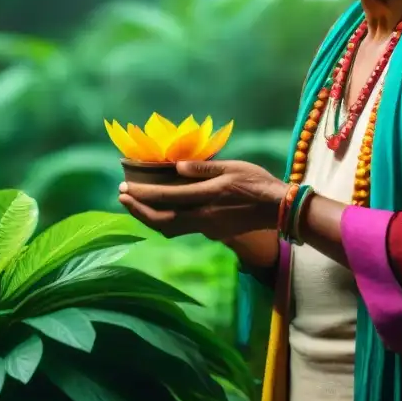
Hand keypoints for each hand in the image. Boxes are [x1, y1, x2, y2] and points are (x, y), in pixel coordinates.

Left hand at [117, 160, 289, 240]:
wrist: (279, 210)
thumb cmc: (258, 182)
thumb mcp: (232, 167)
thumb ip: (204, 168)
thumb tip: (177, 166)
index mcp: (206, 197)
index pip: (164, 198)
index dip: (141, 194)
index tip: (123, 187)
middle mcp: (202, 218)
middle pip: (160, 221)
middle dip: (137, 211)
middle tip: (122, 198)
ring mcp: (208, 229)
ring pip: (170, 229)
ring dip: (150, 218)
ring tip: (138, 204)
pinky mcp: (214, 233)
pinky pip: (184, 228)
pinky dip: (168, 219)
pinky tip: (166, 209)